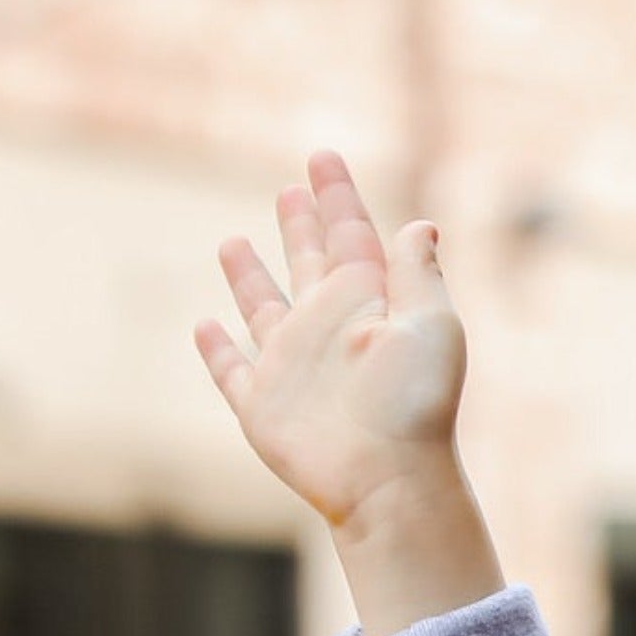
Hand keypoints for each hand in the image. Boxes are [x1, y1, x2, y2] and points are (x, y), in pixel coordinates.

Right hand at [195, 153, 501, 635]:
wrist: (387, 478)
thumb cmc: (416, 403)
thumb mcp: (431, 324)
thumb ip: (417, 272)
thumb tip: (421, 225)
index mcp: (370, 304)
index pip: (350, 236)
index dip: (336, 196)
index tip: (322, 157)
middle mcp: (328, 329)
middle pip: (307, 263)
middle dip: (298, 225)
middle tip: (289, 190)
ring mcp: (292, 367)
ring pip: (262, 309)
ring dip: (247, 277)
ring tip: (232, 242)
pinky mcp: (262, 406)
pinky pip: (230, 371)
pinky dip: (215, 349)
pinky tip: (204, 327)